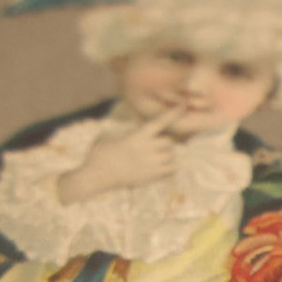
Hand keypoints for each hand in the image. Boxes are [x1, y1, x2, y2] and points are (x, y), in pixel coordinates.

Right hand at [57, 106, 185, 203]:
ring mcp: (151, 163)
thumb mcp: (112, 135)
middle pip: (169, 141)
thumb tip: (136, 129)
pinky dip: (169, 168)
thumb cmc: (101, 153)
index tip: (184, 105)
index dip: (173, 113)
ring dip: (167, 155)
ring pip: (171, 156)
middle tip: (157, 146)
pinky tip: (159, 167)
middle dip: (165, 142)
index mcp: (137, 136)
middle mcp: (147, 149)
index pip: (160, 122)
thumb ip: (128, 132)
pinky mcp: (152, 176)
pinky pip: (171, 170)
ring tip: (155, 157)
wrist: (98, 175)